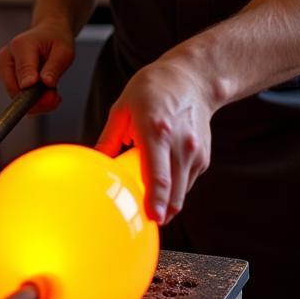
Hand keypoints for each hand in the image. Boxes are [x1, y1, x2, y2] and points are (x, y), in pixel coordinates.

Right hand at [0, 18, 74, 113]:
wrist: (47, 33)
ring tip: (50, 89)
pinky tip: (42, 90)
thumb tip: (46, 83)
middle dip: (37, 98)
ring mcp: (1, 66)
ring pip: (15, 96)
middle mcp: (5, 55)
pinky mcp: (1, 74)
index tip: (40, 94)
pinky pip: (15, 95)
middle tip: (55, 96)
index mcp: (21, 45)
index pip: (23, 71)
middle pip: (16, 89)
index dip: (31, 87)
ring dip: (35, 99)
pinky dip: (30, 98)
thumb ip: (54, 67)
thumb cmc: (55, 40)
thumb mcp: (64, 51)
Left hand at [96, 57, 213, 223]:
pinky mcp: (203, 158)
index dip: (156, 202)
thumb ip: (109, 136)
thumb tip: (96, 159)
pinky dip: (174, 188)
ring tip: (150, 196)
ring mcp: (195, 153)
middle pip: (174, 194)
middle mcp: (180, 145)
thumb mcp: (123, 105)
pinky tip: (163, 175)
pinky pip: (186, 183)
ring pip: (182, 193)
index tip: (152, 219)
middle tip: (142, 218)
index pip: (160, 176)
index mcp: (156, 131)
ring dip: (167, 203)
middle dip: (160, 213)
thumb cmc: (156, 88)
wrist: (193, 79)